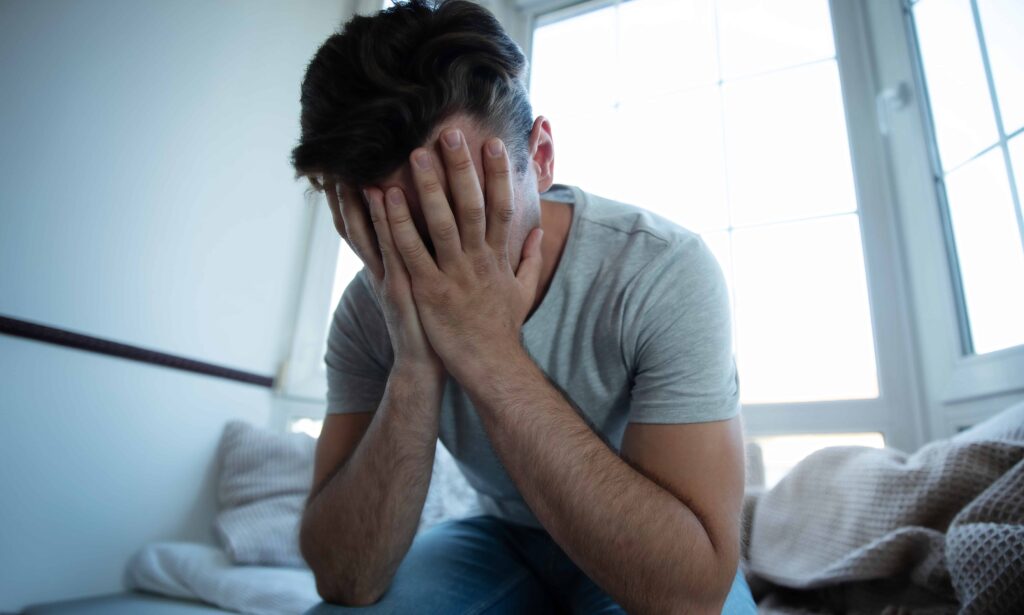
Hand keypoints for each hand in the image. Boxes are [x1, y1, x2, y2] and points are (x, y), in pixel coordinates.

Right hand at [324, 182, 443, 379]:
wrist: (424, 365)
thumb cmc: (426, 325)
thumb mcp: (415, 287)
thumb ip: (410, 260)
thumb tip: (413, 234)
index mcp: (383, 267)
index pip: (359, 228)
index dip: (346, 200)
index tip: (339, 169)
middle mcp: (379, 269)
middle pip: (353, 226)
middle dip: (341, 196)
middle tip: (330, 162)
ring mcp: (387, 278)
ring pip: (367, 232)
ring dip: (358, 200)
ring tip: (350, 168)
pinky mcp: (401, 287)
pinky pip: (394, 247)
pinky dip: (386, 221)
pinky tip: (384, 197)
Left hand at [378, 130, 543, 379]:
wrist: (490, 367)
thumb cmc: (502, 330)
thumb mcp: (522, 292)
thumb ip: (530, 260)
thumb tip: (539, 233)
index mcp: (498, 258)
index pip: (502, 207)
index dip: (498, 174)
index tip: (493, 144)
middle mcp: (478, 260)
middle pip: (472, 206)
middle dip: (462, 168)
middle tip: (451, 134)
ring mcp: (453, 275)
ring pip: (440, 223)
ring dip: (428, 187)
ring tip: (416, 155)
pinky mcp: (429, 291)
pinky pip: (410, 251)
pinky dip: (398, 223)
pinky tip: (386, 198)